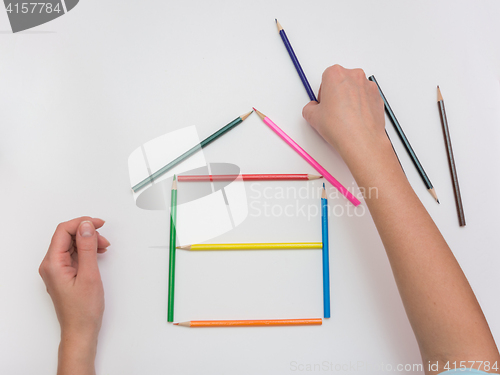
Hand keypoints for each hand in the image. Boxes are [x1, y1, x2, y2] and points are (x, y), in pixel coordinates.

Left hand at [39, 217, 109, 374]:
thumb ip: (86, 248)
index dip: (82, 223)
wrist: (80, 331)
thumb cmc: (83, 309)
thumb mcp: (89, 275)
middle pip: (67, 236)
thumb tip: (86, 226)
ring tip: (104, 248)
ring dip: (88, 242)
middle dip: (87, 233)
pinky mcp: (63, 274)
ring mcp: (56, 270)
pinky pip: (73, 254)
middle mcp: (51, 265)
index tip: (99, 223)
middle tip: (104, 240)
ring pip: (71, 244)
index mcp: (53, 263)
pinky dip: (86, 251)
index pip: (63, 231)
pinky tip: (97, 254)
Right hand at [302, 64, 386, 165]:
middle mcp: (353, 75)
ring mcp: (367, 85)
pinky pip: (365, 97)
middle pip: (341, 81)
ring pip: (354, 88)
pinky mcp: (377, 96)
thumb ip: (310, 108)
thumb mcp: (313, 117)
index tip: (323, 104)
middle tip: (332, 111)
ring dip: (349, 99)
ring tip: (344, 117)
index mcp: (335, 74)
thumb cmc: (341, 126)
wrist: (361, 140)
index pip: (325, 78)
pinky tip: (354, 119)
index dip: (323, 93)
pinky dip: (360, 105)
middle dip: (336, 94)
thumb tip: (312, 109)